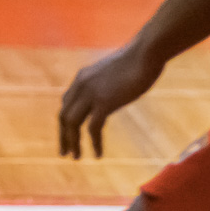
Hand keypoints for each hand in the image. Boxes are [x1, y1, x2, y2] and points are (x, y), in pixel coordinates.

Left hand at [58, 44, 162, 159]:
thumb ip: (107, 83)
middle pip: (64, 115)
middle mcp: (81, 85)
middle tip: (66, 153)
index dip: (65, 122)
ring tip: (77, 158)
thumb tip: (112, 91)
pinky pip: (93, 128)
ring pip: (72, 124)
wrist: (145, 53)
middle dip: (63, 136)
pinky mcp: (104, 102)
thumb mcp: (115, 72)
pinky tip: (98, 154)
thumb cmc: (138, 60)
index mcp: (82, 78)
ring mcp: (91, 93)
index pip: (66, 103)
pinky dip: (94, 143)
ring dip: (73, 143)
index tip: (68, 136)